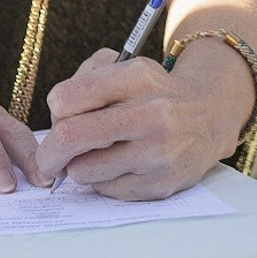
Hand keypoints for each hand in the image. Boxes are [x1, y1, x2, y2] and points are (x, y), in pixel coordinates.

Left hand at [40, 43, 255, 195]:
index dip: (55, 110)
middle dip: (49, 152)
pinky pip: (106, 190)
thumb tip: (55, 119)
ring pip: (83, 171)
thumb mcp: (125, 66)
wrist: (208, 116)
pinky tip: (122, 165)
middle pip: (70, 137)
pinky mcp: (160, 185)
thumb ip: (85, 81)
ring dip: (79, 167)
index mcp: (138, 77)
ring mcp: (157, 154)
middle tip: (48, 158)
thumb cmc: (153, 91)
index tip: (58, 116)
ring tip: (98, 154)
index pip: (69, 98)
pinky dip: (104, 180)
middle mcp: (151, 115)